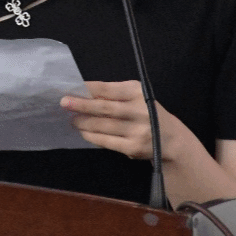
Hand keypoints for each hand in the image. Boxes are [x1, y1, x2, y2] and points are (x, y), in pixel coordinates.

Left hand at [60, 80, 177, 160]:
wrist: (171, 139)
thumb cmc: (147, 112)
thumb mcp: (137, 96)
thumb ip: (115, 94)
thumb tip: (84, 93)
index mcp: (138, 92)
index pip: (108, 89)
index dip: (88, 88)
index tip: (72, 87)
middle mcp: (139, 110)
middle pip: (104, 108)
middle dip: (82, 105)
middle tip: (64, 103)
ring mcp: (136, 130)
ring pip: (103, 126)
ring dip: (84, 122)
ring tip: (71, 119)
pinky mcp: (133, 148)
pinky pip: (107, 141)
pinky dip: (92, 136)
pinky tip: (83, 132)